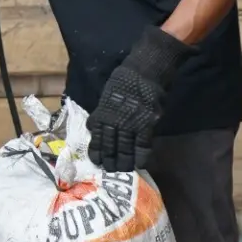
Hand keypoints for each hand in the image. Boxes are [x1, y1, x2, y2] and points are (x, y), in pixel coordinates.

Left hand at [87, 27, 191, 172]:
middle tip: (109, 170)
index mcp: (103, 111)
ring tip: (122, 171)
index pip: (97, 136)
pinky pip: (143, 144)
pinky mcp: (147, 124)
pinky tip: (139, 164)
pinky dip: (141, 155)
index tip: (95, 161)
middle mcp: (114, 120)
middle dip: (109, 159)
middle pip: (110, 145)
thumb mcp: (107, 93)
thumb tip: (94, 125)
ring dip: (123, 161)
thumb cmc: (126, 79)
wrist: (146, 70)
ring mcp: (131, 123)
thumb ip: (102, 111)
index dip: (96, 150)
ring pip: (125, 148)